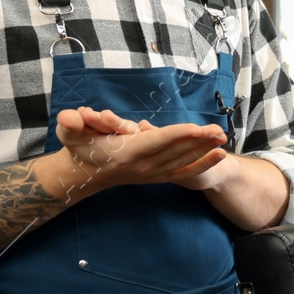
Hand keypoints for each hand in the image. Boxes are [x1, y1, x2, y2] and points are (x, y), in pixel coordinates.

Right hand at [54, 106, 227, 190]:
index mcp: (128, 152)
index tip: (198, 128)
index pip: (158, 141)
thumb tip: (76, 117)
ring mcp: (152, 173)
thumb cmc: (79, 147)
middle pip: (176, 151)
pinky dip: (201, 164)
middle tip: (220, 131)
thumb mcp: (70, 131)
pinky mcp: (158, 176)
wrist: (83, 174)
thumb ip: (72, 122)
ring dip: (204, 151)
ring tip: (223, 141)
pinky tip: (218, 156)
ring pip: (183, 161)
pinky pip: (183, 171)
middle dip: (198, 141)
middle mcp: (144, 165)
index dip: (178, 134)